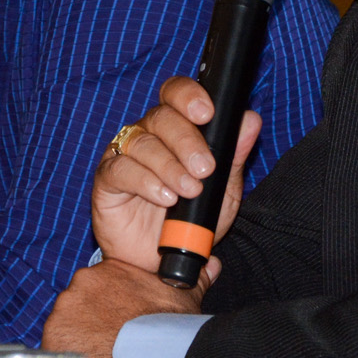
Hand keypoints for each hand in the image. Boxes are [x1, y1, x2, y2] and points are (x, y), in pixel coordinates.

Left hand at [42, 257, 209, 357]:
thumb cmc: (165, 332)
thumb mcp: (186, 301)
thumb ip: (195, 279)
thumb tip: (212, 264)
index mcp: (111, 270)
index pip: (105, 283)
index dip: (112, 304)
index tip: (120, 320)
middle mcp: (83, 282)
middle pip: (83, 302)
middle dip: (93, 320)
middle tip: (110, 340)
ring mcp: (65, 308)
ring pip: (69, 322)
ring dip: (80, 337)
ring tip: (100, 356)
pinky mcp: (53, 334)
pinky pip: (57, 344)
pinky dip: (68, 354)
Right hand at [92, 76, 260, 270]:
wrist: (162, 263)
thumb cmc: (191, 222)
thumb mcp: (222, 192)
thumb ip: (234, 155)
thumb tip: (250, 119)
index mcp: (177, 129)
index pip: (176, 94)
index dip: (188, 95)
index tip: (206, 112)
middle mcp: (148, 135)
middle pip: (161, 117)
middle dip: (187, 140)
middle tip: (205, 168)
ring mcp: (125, 154)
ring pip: (143, 142)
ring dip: (169, 165)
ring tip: (188, 191)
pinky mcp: (107, 178)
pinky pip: (120, 168)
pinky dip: (145, 181)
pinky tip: (164, 197)